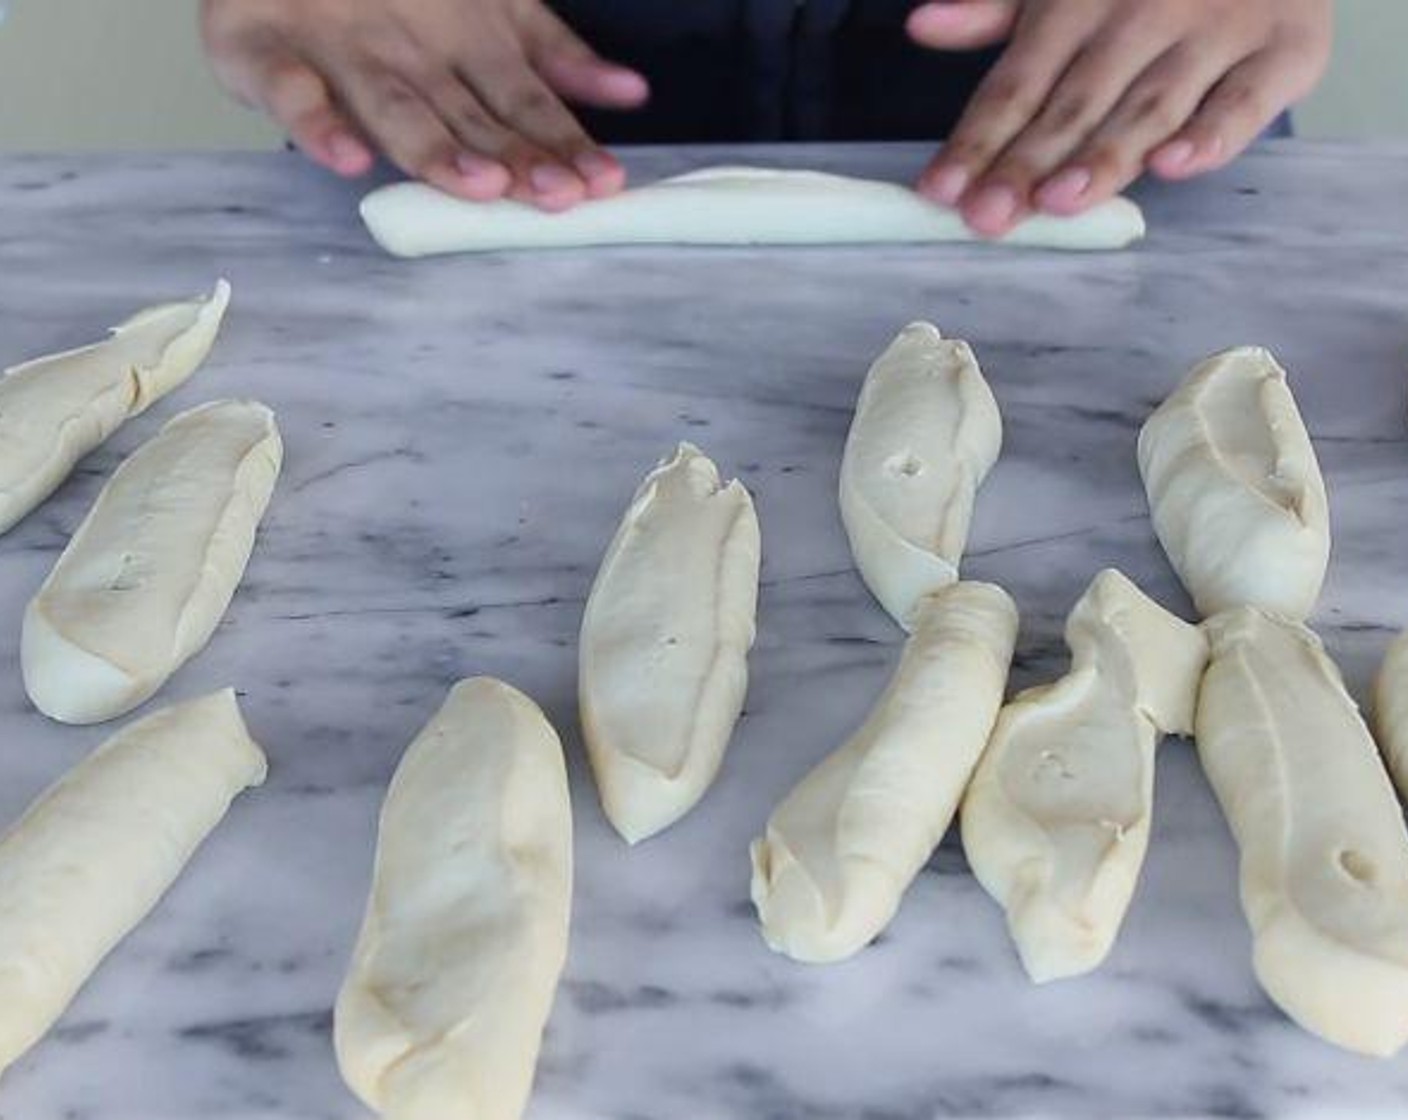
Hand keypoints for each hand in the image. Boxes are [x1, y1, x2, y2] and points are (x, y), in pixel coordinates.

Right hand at [201, 0, 648, 209]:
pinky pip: (289, 90)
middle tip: (555, 194)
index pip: (524, 101)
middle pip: (468, 112)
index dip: (563, 141)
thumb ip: (553, 54)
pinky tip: (348, 159)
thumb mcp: (489, 10)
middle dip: (515, 154)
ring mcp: (339, 47)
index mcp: (466, 41)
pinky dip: (317, 123)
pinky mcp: (261, 47)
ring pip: (393, 104)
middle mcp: (410, 47)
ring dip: (436, 145)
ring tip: (479, 184)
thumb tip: (631, 90)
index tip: (602, 183)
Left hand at [906, 0, 1331, 235]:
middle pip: (1076, 101)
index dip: (978, 138)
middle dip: (1028, 161)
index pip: (1018, 81)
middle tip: (988, 216)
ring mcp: (1219, 29)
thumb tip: (923, 25)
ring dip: (1106, 153)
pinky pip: (1246, 100)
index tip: (940, 191)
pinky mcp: (1286, 50)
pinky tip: (1172, 165)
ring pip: (1151, 105)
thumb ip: (998, 8)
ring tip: (1059, 200)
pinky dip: (1213, 133)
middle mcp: (1147, 10)